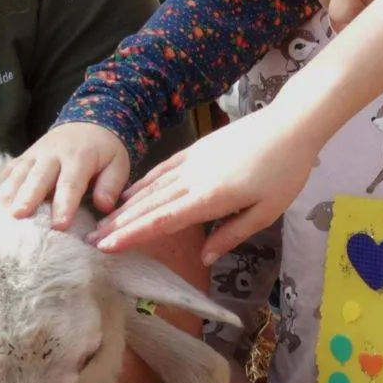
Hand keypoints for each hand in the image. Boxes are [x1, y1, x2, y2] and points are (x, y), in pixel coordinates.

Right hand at [0, 123, 133, 223]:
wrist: (88, 121)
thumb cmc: (104, 150)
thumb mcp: (118, 163)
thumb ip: (111, 185)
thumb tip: (104, 206)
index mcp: (80, 158)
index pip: (70, 183)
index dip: (64, 204)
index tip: (59, 225)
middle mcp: (54, 154)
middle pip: (39, 177)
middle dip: (28, 197)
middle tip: (18, 216)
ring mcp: (36, 153)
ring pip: (21, 172)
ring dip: (9, 191)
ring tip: (0, 211)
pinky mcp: (26, 155)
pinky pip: (11, 168)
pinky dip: (1, 182)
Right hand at [95, 106, 321, 263]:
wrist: (290, 126)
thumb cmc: (285, 172)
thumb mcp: (266, 212)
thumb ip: (232, 235)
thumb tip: (203, 257)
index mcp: (211, 198)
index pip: (164, 220)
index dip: (134, 235)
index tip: (109, 246)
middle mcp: (194, 180)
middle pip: (150, 205)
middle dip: (119, 224)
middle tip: (91, 240)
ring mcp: (192, 162)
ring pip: (152, 187)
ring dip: (126, 206)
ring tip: (103, 221)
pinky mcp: (196, 150)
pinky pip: (163, 169)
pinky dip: (143, 182)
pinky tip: (129, 193)